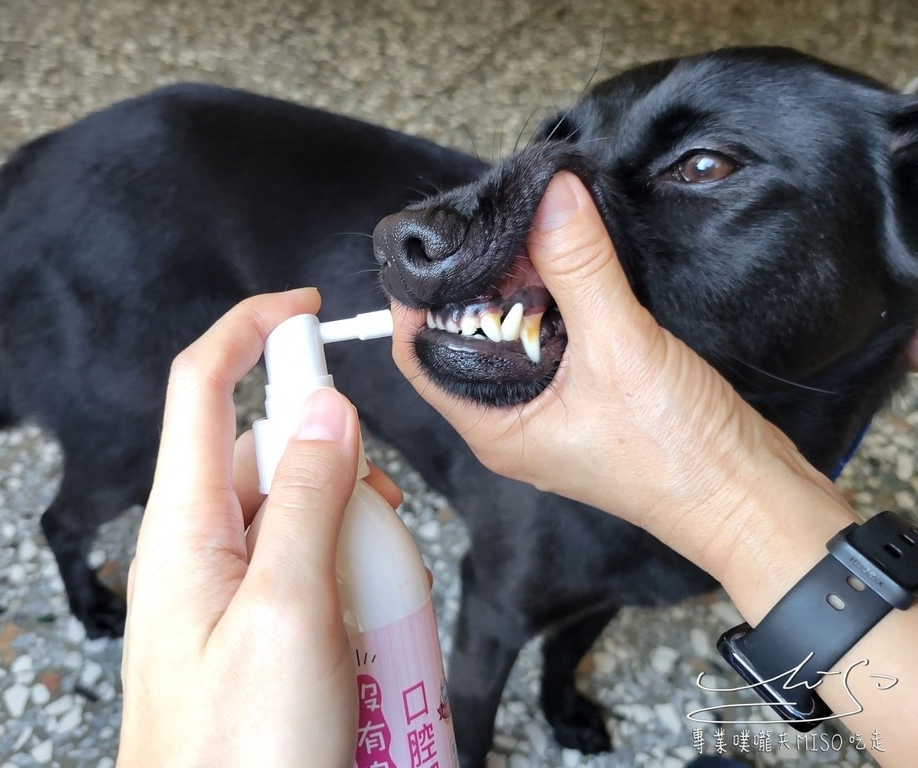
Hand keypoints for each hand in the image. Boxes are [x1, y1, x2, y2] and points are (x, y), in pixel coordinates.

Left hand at [117, 288, 399, 767]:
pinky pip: (315, 571)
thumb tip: (325, 407)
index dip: (250, 330)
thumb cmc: (239, 754)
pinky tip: (371, 641)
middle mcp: (204, 547)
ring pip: (307, 514)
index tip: (306, 307)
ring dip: (356, 541)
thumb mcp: (287, 612)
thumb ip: (306, 499)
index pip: (203, 386)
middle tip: (378, 532)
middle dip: (339, 472)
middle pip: (276, 453)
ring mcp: (233, 589)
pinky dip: (353, 584)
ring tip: (375, 618)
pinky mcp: (262, 625)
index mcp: (187, 525)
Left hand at [390, 172, 852, 577]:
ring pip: (511, 338)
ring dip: (518, 289)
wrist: (748, 496)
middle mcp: (511, 422)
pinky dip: (555, 303)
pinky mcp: (586, 399)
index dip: (415, 299)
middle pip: (463, 339)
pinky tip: (570, 267)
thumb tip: (549, 197)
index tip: (434, 245)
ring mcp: (549, 412)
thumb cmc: (678, 455)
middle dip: (474, 283)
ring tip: (531, 234)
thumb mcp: (620, 348)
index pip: (419, 355)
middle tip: (492, 226)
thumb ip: (580, 269)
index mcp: (493, 428)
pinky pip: (553, 343)